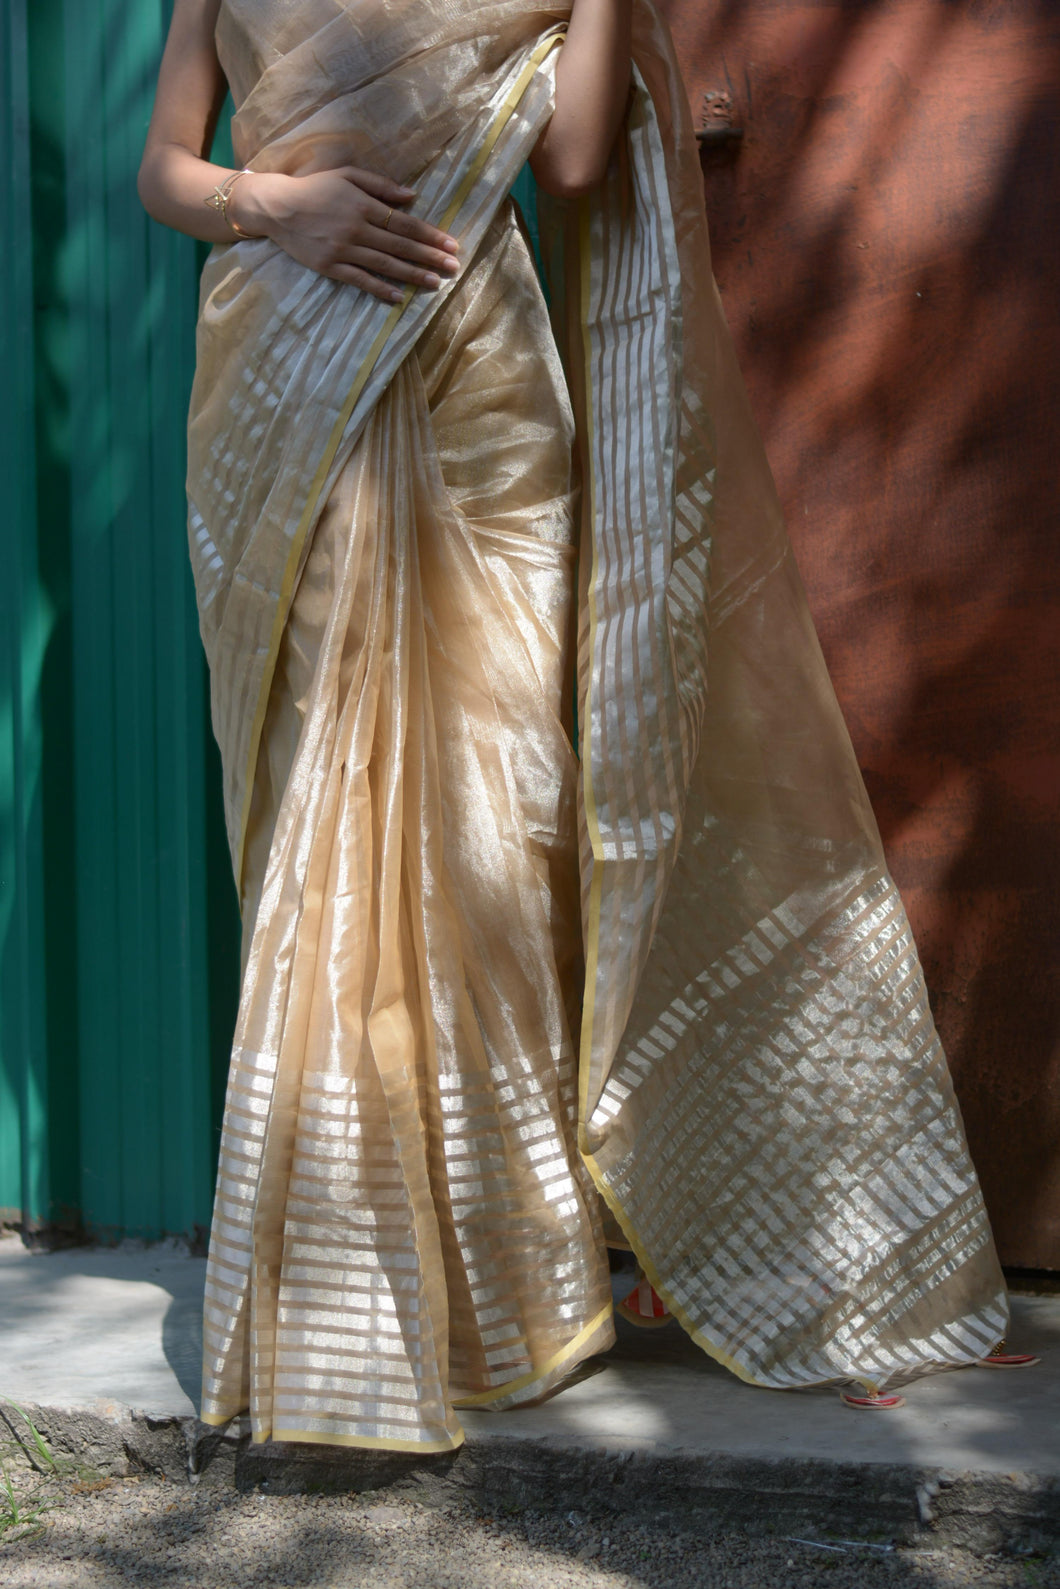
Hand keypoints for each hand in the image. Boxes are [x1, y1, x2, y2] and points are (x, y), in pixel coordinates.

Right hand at [229, 166, 460, 302]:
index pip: (405, 224)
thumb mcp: (347, 175)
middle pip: (400, 246)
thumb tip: (412, 196)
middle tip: (454, 267)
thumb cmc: (315, 188)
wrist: (277, 207)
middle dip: (430, 257)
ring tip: (435, 283)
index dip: (430, 235)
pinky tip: (399, 297)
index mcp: (363, 205)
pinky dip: (381, 289)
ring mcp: (343, 250)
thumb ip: (380, 185)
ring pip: (385, 265)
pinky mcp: (331, 267)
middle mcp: (356, 228)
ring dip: (413, 275)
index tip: (451, 244)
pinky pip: (360, 280)